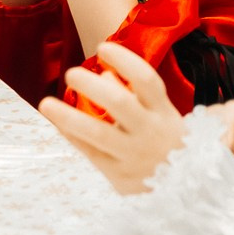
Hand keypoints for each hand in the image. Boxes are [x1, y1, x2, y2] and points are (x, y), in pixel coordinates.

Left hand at [39, 43, 187, 194]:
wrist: (188, 186)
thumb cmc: (166, 140)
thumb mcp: (159, 113)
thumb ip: (134, 93)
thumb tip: (104, 74)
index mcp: (164, 112)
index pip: (146, 80)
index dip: (124, 60)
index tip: (102, 47)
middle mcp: (151, 132)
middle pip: (120, 103)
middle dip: (91, 85)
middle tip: (70, 73)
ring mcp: (135, 155)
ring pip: (98, 133)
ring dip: (68, 116)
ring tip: (45, 103)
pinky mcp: (120, 176)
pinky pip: (90, 153)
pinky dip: (72, 136)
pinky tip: (58, 123)